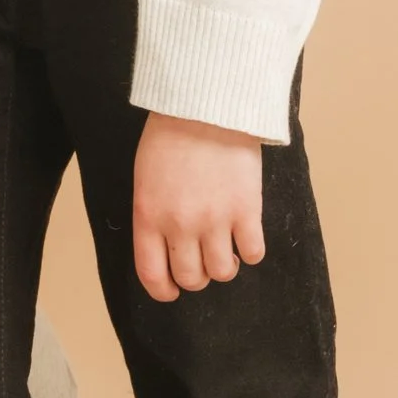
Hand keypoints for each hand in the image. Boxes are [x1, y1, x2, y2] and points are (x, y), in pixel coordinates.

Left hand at [131, 115, 265, 301]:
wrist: (205, 106)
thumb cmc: (170, 135)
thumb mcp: (145, 178)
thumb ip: (153, 214)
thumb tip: (166, 246)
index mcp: (148, 217)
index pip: (152, 275)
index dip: (163, 290)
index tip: (172, 291)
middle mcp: (180, 225)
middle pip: (191, 278)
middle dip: (197, 277)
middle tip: (202, 261)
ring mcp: (215, 221)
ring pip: (223, 272)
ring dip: (225, 266)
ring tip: (225, 248)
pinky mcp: (247, 211)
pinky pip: (253, 253)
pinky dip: (251, 251)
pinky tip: (246, 235)